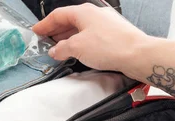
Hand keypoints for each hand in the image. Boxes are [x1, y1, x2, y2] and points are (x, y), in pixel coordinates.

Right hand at [32, 3, 149, 72]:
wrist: (138, 54)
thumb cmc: (110, 46)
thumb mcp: (76, 48)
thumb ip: (61, 49)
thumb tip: (54, 51)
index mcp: (83, 11)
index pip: (57, 15)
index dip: (44, 25)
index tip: (36, 32)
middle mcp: (94, 14)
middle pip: (69, 20)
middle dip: (55, 31)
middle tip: (45, 41)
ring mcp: (106, 23)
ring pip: (80, 28)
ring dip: (67, 38)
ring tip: (59, 49)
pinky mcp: (114, 33)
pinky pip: (91, 35)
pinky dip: (80, 42)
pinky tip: (78, 51)